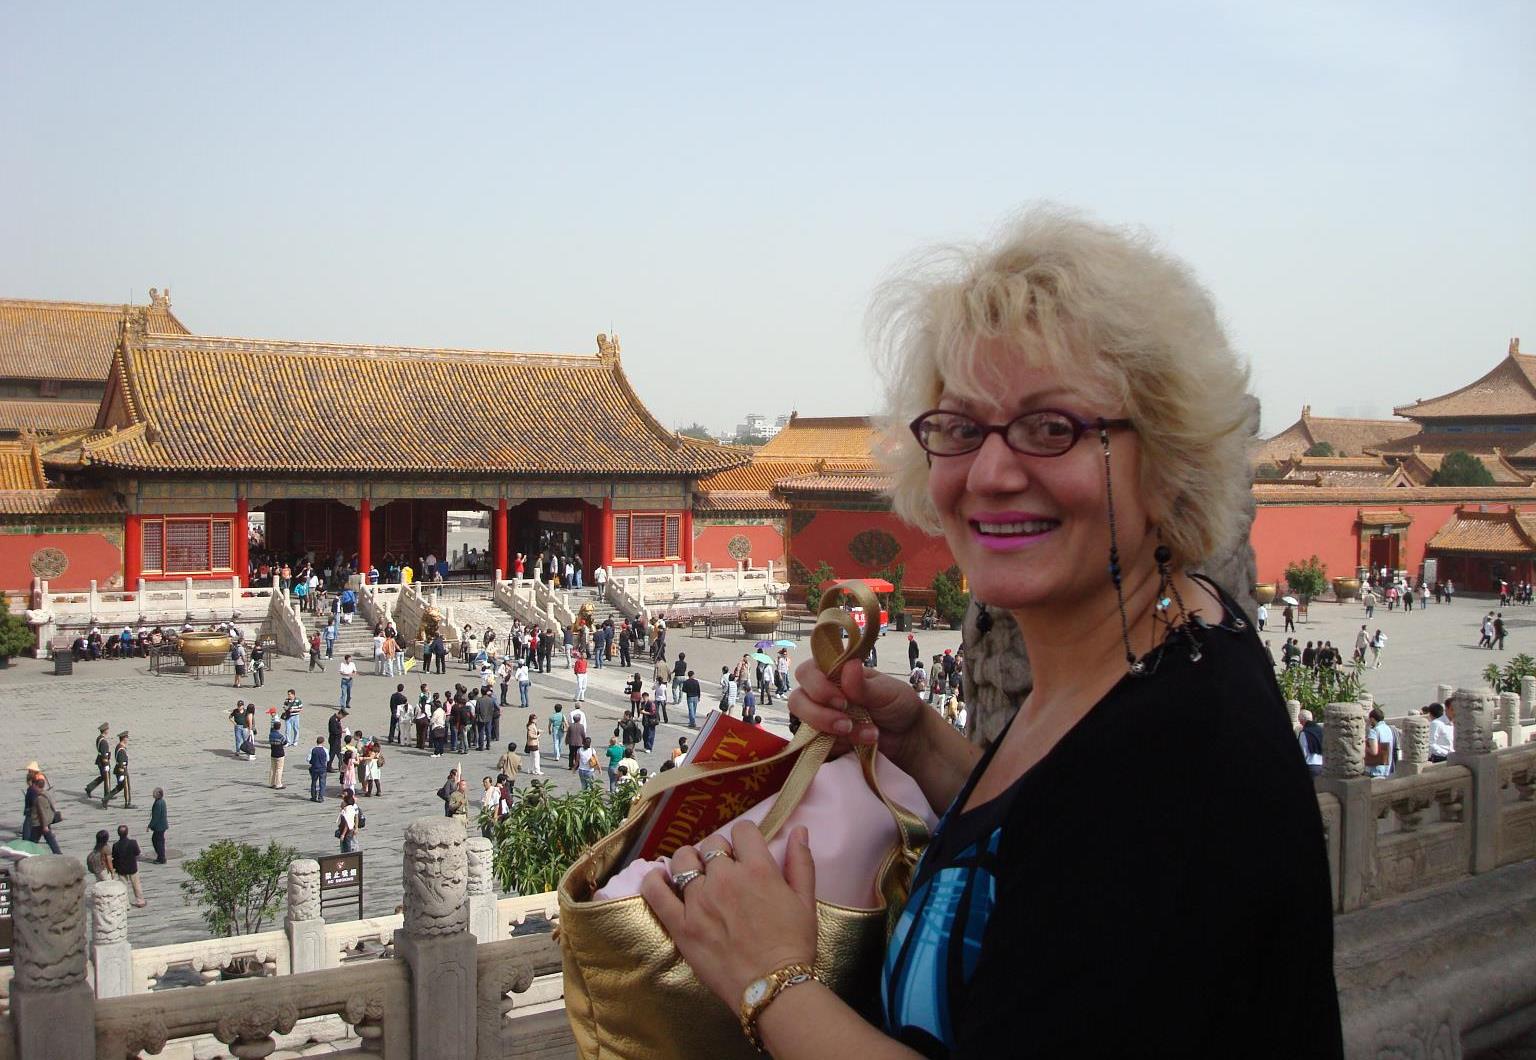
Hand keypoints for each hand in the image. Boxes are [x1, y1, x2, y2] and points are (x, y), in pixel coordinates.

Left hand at [640, 822, 816, 1008]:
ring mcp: (699, 901)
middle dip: (718, 852)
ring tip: (694, 874)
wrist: (773, 986)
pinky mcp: (681, 925)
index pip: (742, 830)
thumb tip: (799, 829)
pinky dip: (654, 880)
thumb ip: (801, 862)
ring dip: (689, 861)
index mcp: (757, 869)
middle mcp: (725, 879)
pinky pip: (657, 892)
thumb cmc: (793, 945)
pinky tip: (660, 878)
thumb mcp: (806, 901)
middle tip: (723, 870)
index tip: (744, 851)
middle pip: (711, 844)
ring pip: (683, 860)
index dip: (744, 838)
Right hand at [788, 657, 929, 773]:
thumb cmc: (898, 704)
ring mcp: (822, 719)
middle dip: (819, 714)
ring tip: (868, 734)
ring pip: (805, 726)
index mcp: (835, 674)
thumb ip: (864, 684)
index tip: (841, 700)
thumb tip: (849, 665)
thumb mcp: (887, 691)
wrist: (910, 736)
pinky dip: (839, 747)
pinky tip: (861, 745)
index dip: (817, 686)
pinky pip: (816, 747)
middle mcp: (823, 695)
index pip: (807, 672)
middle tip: (846, 723)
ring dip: (834, 733)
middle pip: (797, 700)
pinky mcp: (826, 742)